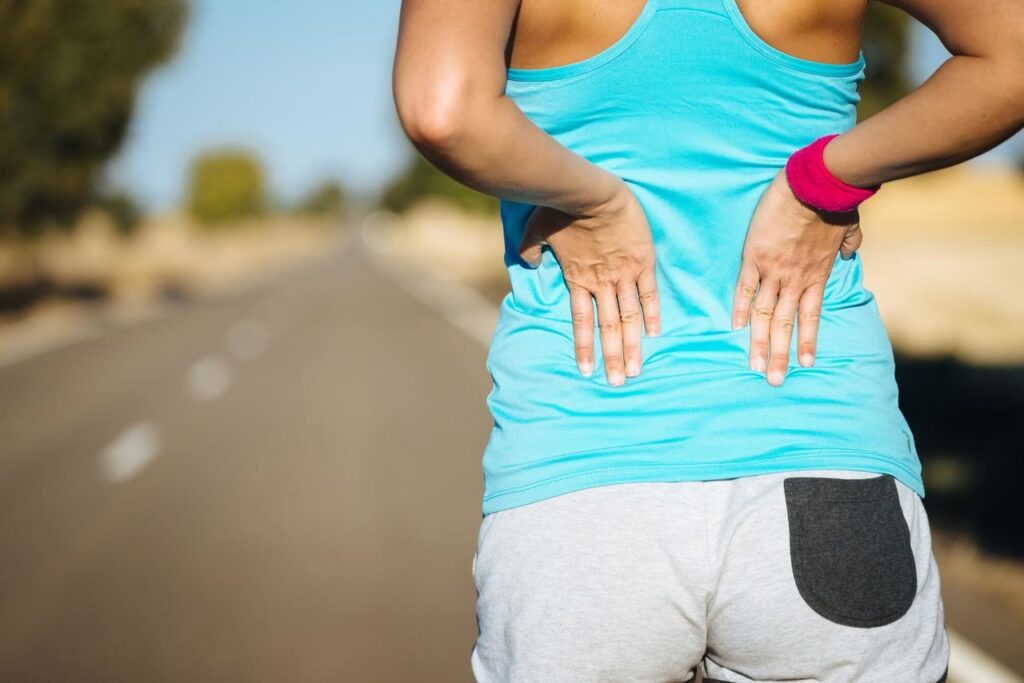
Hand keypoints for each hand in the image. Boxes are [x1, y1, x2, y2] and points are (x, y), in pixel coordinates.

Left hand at [518, 180, 659, 385]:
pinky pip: (649, 293)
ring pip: (629, 317)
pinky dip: (652, 314)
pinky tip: (654, 334)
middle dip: (613, 357)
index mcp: (577, 279)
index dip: (584, 347)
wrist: (589, 191)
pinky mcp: (641, 261)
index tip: (587, 371)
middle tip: (617, 383)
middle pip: (609, 328)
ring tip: (636, 369)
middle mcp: (601, 283)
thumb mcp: (536, 229)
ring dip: (633, 345)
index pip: (581, 322)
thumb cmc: (559, 206)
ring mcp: (623, 274)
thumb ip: (531, 249)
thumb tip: (528, 263)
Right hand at [732, 168, 862, 386]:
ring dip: (761, 343)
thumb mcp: (849, 227)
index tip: (805, 364)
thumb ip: (848, 243)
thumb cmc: (836, 202)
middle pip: (786, 324)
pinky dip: (742, 309)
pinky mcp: (755, 258)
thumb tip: (848, 254)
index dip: (807, 341)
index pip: (811, 315)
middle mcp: (795, 280)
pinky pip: (746, 289)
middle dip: (781, 355)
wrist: (817, 186)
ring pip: (766, 315)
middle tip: (775, 381)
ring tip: (756, 367)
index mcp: (816, 275)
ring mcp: (774, 271)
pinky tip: (736, 328)